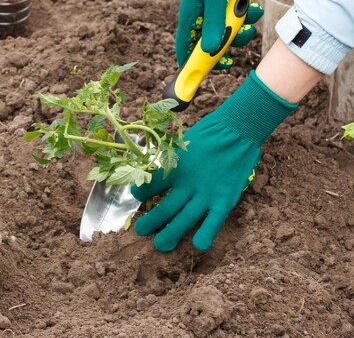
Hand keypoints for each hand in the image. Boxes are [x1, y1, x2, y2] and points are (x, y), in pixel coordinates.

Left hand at [131, 71, 296, 251]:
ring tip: (160, 245)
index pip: (151, 186)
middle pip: (165, 209)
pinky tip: (198, 246)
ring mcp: (206, 194)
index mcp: (174, 168)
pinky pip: (214, 222)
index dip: (140, 194)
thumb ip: (169, 162)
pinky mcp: (224, 200)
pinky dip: (206, 234)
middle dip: (151, 223)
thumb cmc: (207, 134)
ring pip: (184, 220)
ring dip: (170, 234)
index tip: (137, 198)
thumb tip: (151, 173)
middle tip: (141, 231)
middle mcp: (187, 184)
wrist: (237, 129)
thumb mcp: (181, 145)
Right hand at [176, 0, 262, 68]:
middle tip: (232, 57)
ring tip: (247, 14)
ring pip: (228, 32)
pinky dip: (247, 14)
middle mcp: (200, 15)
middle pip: (209, 45)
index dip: (188, 66)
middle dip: (223, 48)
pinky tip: (249, 3)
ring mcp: (215, 9)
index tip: (195, 82)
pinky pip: (238, 18)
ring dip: (240, 28)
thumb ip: (213, 26)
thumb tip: (210, 53)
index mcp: (189, 16)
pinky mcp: (229, 3)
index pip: (184, 48)